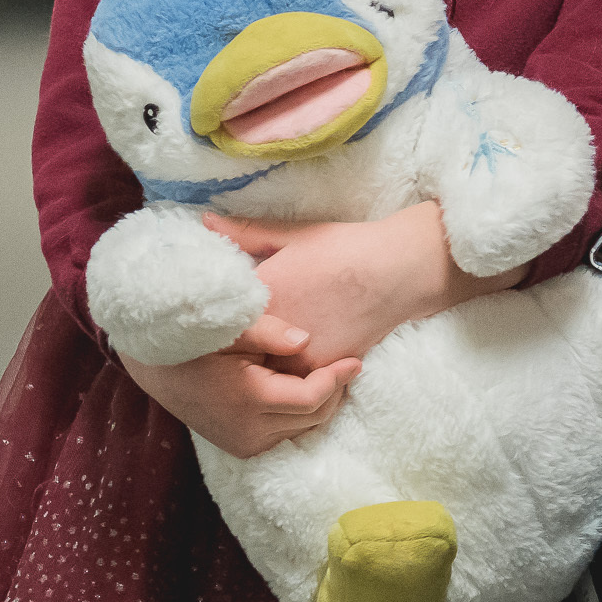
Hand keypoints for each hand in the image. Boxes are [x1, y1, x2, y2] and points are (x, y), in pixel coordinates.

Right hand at [124, 340, 360, 460]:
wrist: (156, 367)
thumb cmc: (194, 338)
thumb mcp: (229, 326)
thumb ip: (268, 330)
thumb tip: (306, 340)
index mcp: (248, 399)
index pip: (312, 398)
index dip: (338, 379)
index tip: (355, 360)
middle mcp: (247, 430)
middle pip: (313, 417)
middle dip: (335, 392)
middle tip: (346, 365)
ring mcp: (242, 443)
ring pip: (302, 429)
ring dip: (320, 405)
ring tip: (329, 375)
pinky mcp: (240, 448)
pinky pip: (284, 435)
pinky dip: (301, 416)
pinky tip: (303, 390)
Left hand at [198, 199, 489, 368]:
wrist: (397, 270)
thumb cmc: (345, 246)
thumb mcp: (293, 234)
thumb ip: (246, 233)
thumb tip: (205, 222)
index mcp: (262, 292)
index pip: (220, 316)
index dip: (213, 321)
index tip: (204, 322)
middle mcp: (275, 327)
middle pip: (237, 349)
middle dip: (231, 349)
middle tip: (217, 350)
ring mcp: (299, 352)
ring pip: (263, 369)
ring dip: (258, 366)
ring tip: (247, 360)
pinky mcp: (321, 367)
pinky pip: (292, 379)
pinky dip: (286, 374)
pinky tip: (283, 363)